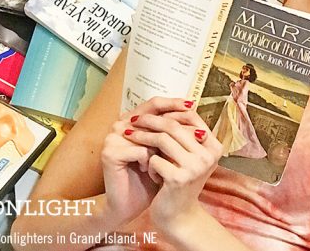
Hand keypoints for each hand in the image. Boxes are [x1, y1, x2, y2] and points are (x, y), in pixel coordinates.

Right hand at [101, 97, 191, 227]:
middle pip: (152, 114)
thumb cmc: (149, 178)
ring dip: (164, 150)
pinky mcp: (110, 153)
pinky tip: (149, 173)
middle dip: (176, 123)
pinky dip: (150, 163)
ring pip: (150, 134)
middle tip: (198, 133)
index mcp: (131, 120)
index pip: (154, 104)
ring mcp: (113, 138)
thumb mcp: (165, 152)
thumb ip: (174, 135)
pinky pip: (142, 151)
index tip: (193, 106)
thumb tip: (199, 121)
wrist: (129, 206)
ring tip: (172, 163)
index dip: (174, 103)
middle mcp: (120, 124)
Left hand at [123, 108, 222, 235]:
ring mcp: (195, 167)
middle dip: (150, 120)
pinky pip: (156, 159)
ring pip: (163, 140)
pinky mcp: (179, 179)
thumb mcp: (187, 157)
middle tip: (132, 119)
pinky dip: (147, 162)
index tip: (150, 110)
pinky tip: (146, 168)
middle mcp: (208, 155)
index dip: (169, 110)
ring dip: (143, 136)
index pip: (192, 116)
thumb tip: (170, 105)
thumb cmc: (179, 182)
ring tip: (129, 135)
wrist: (178, 216)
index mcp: (214, 147)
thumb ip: (184, 135)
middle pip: (175, 126)